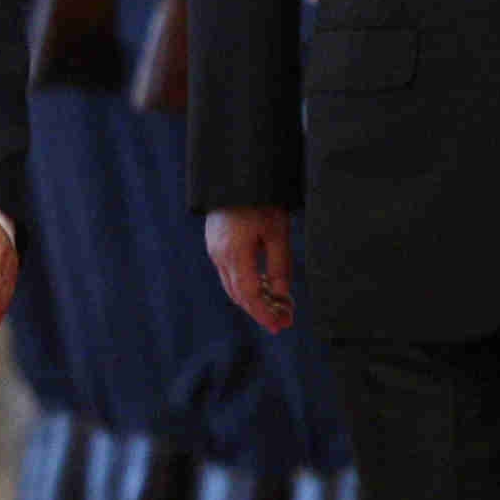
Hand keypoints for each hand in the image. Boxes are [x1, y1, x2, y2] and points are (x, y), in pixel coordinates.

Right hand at [205, 207, 296, 332]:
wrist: (235, 174)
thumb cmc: (259, 198)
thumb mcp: (277, 229)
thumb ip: (279, 264)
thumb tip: (281, 294)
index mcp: (234, 253)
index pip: (249, 294)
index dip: (264, 313)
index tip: (280, 326)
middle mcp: (219, 255)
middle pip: (239, 294)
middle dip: (262, 310)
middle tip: (284, 321)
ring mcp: (215, 250)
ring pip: (233, 286)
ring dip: (255, 299)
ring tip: (279, 306)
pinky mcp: (216, 244)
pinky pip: (230, 273)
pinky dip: (247, 285)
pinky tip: (264, 287)